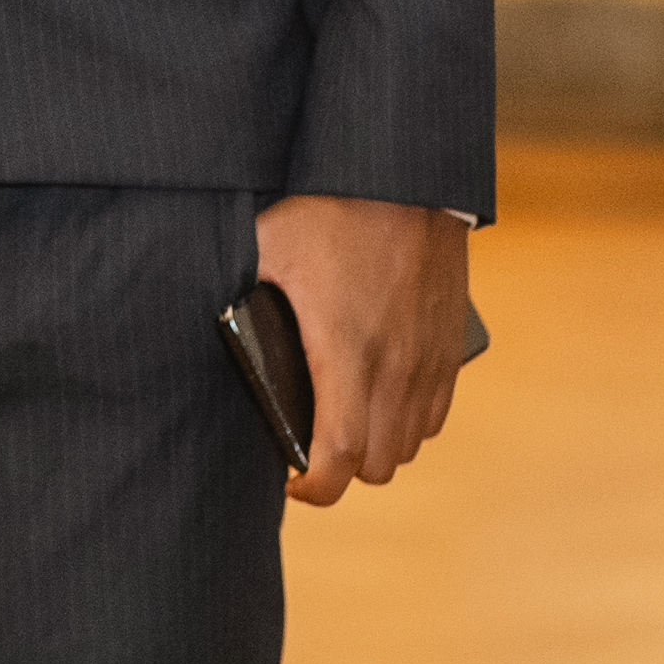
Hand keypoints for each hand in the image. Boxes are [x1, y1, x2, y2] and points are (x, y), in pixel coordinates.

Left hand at [255, 193, 469, 504]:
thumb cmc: (328, 207)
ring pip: (409, 444)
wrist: (404, 175)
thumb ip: (241, 297)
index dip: (315, 488)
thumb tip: (213, 327)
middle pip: (378, 465)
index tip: (292, 481)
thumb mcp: (267, 246)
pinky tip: (379, 396)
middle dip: (342, 468)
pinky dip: (407, 420)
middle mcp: (395, 367)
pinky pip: (434, 415)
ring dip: (377, 445)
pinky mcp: (449, 347)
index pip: (340, 458)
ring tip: (342, 419)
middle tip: (311, 443)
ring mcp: (427, 360)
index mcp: (345, 352)